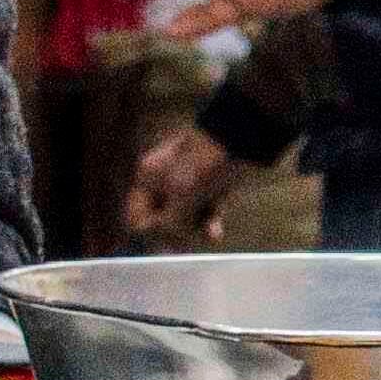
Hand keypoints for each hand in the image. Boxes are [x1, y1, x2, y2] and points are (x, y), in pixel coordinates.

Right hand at [124, 122, 246, 241]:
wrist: (244, 136)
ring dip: (194, 230)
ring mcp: (187, 183)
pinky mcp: (210, 186)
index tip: (168, 238)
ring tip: (208, 236)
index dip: (150, 232)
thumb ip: (169, 222)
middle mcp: (162, 181)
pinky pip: (203, 211)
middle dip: (173, 233)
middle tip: (186, 244)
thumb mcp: (183, 195)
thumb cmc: (206, 163)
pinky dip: (208, 223)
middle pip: (160, 220)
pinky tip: (214, 234)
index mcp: (147, 178)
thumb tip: (166, 238)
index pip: (136, 217)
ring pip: (183, 217)